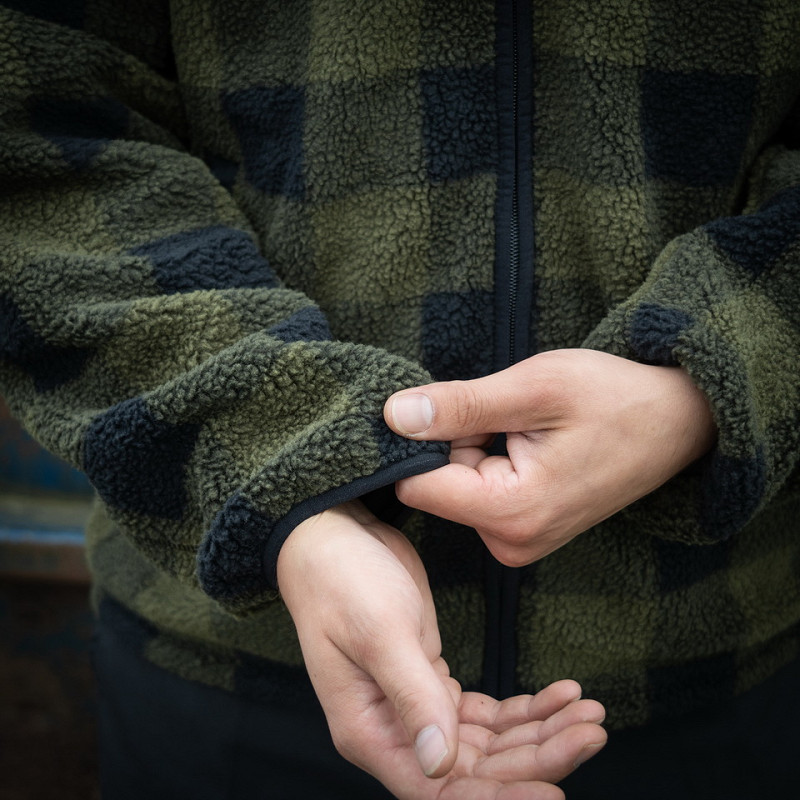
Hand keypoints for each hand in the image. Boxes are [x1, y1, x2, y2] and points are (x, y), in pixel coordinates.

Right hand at [277, 501, 606, 798]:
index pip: (440, 791)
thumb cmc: (343, 581)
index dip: (498, 797)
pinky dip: (525, 706)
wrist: (333, 536)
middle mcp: (395, 731)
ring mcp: (416, 706)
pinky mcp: (433, 680)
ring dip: (539, 731)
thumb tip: (441, 768)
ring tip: (589, 711)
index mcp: (370, 732)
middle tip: (592, 730)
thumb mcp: (381, 633)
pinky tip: (560, 693)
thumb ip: (412, 697)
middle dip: (537, 755)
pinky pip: (487, 711)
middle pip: (476, 769)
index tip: (554, 792)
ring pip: (489, 742)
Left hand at [384, 349, 715, 565]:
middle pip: (436, 486)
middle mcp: (511, 542)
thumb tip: (393, 417)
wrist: (675, 422)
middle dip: (457, 442)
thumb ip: (459, 406)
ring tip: (526, 428)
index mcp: (511, 512)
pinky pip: (479, 492)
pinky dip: (490, 460)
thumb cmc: (613, 398)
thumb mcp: (534, 388)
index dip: (419, 444)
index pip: (416, 487)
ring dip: (476, 448)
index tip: (450, 410)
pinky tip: (528, 443)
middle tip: (508, 416)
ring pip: (456, 485)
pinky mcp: (524, 530)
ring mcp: (519, 540)